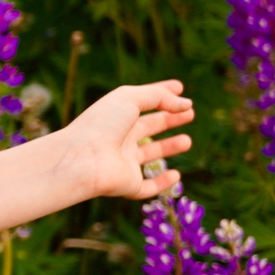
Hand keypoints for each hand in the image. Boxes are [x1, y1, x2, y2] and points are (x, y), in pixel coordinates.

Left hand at [53, 81, 194, 201]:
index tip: (180, 88)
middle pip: (147, 128)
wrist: (83, 159)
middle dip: (168, 121)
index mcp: (117, 117)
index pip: (142, 103)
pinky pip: (147, 186)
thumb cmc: (102, 124)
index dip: (161, 95)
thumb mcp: (129, 98)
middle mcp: (119, 139)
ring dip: (169, 148)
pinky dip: (162, 183)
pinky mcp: (128, 185)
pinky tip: (176, 175)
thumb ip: (159, 96)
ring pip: (149, 156)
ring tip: (187, 141)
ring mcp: (123, 163)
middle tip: (190, 114)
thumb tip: (186, 103)